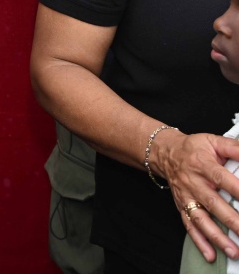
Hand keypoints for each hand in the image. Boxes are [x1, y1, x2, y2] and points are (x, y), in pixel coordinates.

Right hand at [156, 130, 238, 261]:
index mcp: (202, 164)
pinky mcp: (182, 206)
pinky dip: (199, 241)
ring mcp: (186, 197)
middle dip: (232, 221)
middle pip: (213, 203)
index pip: (221, 178)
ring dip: (217, 236)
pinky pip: (189, 226)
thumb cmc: (192, 149)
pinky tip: (210, 254)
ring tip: (233, 250)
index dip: (237, 189)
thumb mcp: (213, 141)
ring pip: (201, 219)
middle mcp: (193, 183)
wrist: (164, 153)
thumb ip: (234, 148)